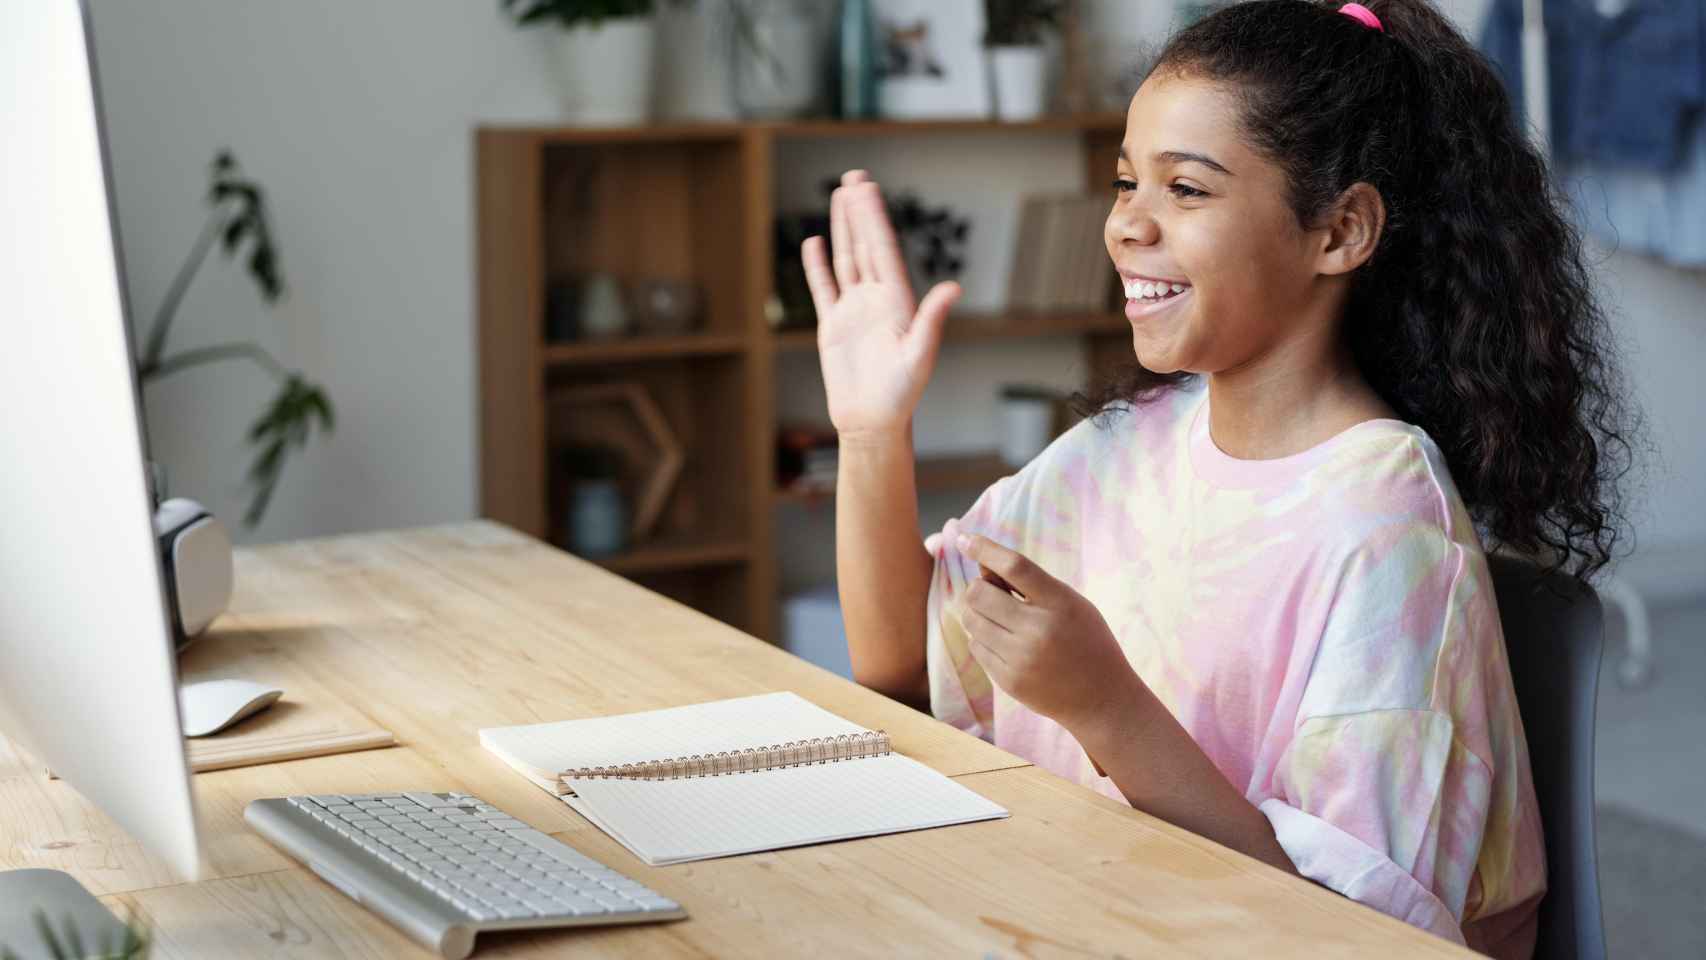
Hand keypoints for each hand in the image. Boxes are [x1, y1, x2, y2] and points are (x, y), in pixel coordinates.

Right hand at [802, 170, 961, 439]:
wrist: (872, 421)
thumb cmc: (901, 394)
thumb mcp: (919, 355)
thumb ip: (932, 319)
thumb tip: (954, 287)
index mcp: (898, 301)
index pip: (883, 250)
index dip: (875, 218)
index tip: (867, 189)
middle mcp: (876, 299)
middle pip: (866, 245)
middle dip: (860, 211)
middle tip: (855, 177)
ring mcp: (854, 310)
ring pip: (847, 259)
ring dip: (843, 228)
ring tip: (840, 196)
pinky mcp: (833, 325)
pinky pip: (824, 288)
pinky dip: (817, 266)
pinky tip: (815, 241)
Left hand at [954, 532, 1141, 731]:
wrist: (1102, 698)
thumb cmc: (1086, 641)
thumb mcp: (1070, 603)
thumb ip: (1029, 584)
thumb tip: (981, 565)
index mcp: (1061, 603)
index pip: (1015, 566)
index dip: (985, 549)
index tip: (965, 539)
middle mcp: (1039, 630)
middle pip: (979, 594)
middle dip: (979, 589)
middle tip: (995, 595)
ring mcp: (1022, 658)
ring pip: (971, 620)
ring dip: (979, 615)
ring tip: (1004, 622)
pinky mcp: (1009, 681)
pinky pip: (976, 647)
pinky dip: (985, 640)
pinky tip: (1008, 646)